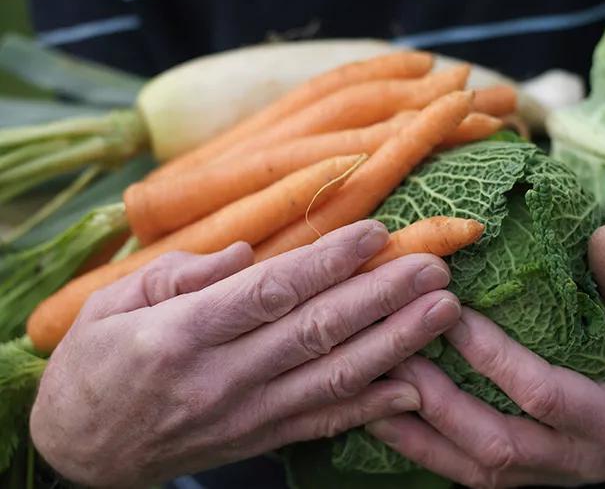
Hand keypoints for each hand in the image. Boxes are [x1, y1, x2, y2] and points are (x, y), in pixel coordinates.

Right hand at [30, 220, 461, 486]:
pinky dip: (373, 407)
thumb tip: (244, 254)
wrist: (79, 453)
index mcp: (182, 334)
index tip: (376, 233)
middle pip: (317, 331)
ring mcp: (245, 415)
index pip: (270, 290)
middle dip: (382, 295)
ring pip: (333, 377)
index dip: (328, 261)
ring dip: (395, 343)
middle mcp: (221, 377)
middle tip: (434, 266)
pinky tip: (414, 385)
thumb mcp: (110, 305)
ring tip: (443, 312)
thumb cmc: (92, 366)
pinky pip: (323, 423)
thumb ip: (180, 275)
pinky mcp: (258, 440)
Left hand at [366, 225, 604, 487]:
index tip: (451, 313)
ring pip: (476, 469)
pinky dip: (427, 448)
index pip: (546, 396)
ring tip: (374, 389)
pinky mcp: (531, 470)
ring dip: (421, 434)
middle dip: (441, 401)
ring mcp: (553, 472)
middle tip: (395, 352)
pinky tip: (388, 416)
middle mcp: (581, 460)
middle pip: (499, 445)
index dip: (495, 358)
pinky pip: (472, 470)